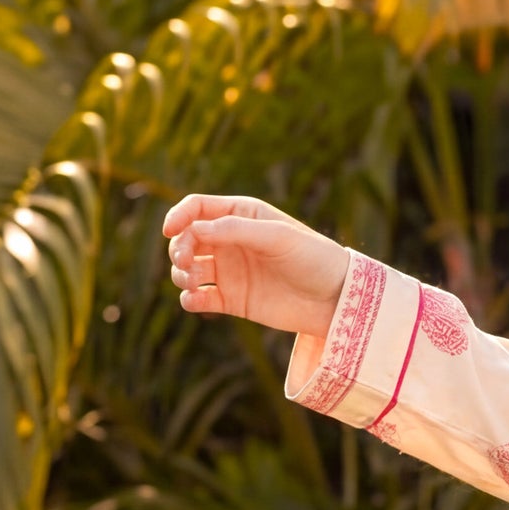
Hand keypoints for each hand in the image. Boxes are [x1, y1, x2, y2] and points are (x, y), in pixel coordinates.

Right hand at [163, 193, 351, 334]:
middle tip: (186, 263)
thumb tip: (194, 229)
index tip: (171, 231)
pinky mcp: (233, 300)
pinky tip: (195, 301)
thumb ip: (236, 230)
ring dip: (180, 274)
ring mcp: (230, 272)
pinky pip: (199, 299)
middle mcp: (231, 242)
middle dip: (178, 249)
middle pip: (186, 239)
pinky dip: (190, 299)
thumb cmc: (314, 259)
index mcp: (241, 216)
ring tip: (194, 282)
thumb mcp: (278, 237)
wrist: (336, 300)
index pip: (197, 209)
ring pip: (188, 269)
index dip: (178, 216)